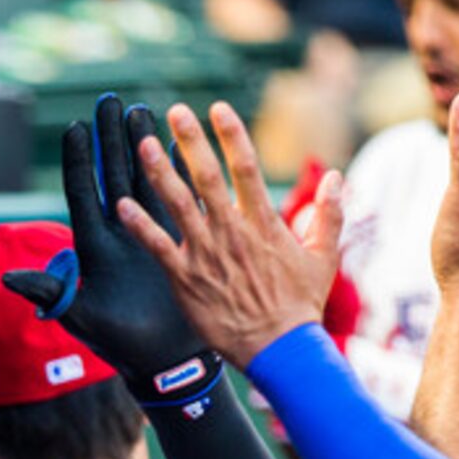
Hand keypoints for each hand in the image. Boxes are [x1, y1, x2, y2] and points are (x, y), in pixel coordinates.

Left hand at [1, 94, 223, 407]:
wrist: (163, 361)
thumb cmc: (120, 344)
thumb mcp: (80, 317)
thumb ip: (49, 292)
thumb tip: (7, 278)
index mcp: (93, 246)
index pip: (82, 193)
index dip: (78, 161)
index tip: (73, 127)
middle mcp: (118, 232)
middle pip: (112, 174)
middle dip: (109, 138)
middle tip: (108, 99)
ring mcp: (147, 233)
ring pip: (143, 178)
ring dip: (142, 145)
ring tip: (140, 109)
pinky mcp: (175, 240)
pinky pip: (176, 198)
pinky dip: (177, 171)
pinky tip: (178, 145)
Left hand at [109, 97, 340, 365]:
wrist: (280, 350)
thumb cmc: (300, 306)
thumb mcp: (323, 257)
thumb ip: (330, 214)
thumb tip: (337, 176)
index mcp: (263, 222)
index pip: (246, 166)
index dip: (231, 134)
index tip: (217, 108)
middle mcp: (232, 231)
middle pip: (208, 175)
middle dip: (190, 140)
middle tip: (174, 110)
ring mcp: (207, 254)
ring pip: (179, 204)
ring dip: (159, 171)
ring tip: (142, 142)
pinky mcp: (186, 279)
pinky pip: (157, 247)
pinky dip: (139, 225)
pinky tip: (121, 205)